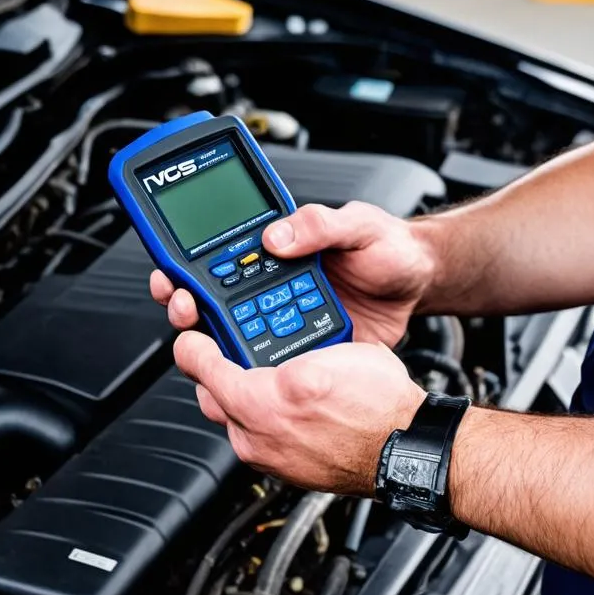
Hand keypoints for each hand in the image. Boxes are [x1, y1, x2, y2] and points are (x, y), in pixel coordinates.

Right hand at [150, 202, 434, 345]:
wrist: (422, 283)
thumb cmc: (389, 247)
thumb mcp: (356, 223)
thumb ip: (318, 224)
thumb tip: (275, 236)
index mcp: (276, 249)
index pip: (217, 254)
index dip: (185, 265)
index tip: (171, 273)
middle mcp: (272, 284)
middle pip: (214, 298)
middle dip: (187, 303)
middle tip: (186, 306)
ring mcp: (286, 318)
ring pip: (235, 333)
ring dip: (215, 340)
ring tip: (210, 341)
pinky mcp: (305, 348)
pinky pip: (272, 361)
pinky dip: (255, 369)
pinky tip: (249, 371)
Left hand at [174, 330, 426, 493]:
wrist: (407, 448)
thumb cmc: (378, 406)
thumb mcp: (330, 351)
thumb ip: (287, 343)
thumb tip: (262, 336)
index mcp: (259, 403)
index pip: (200, 366)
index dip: (192, 343)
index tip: (192, 334)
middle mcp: (255, 436)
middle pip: (210, 394)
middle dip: (213, 370)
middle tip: (228, 349)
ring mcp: (269, 456)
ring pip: (232, 417)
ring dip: (237, 394)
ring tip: (260, 373)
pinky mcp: (284, 468)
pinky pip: (257, 436)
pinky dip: (260, 417)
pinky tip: (284, 402)